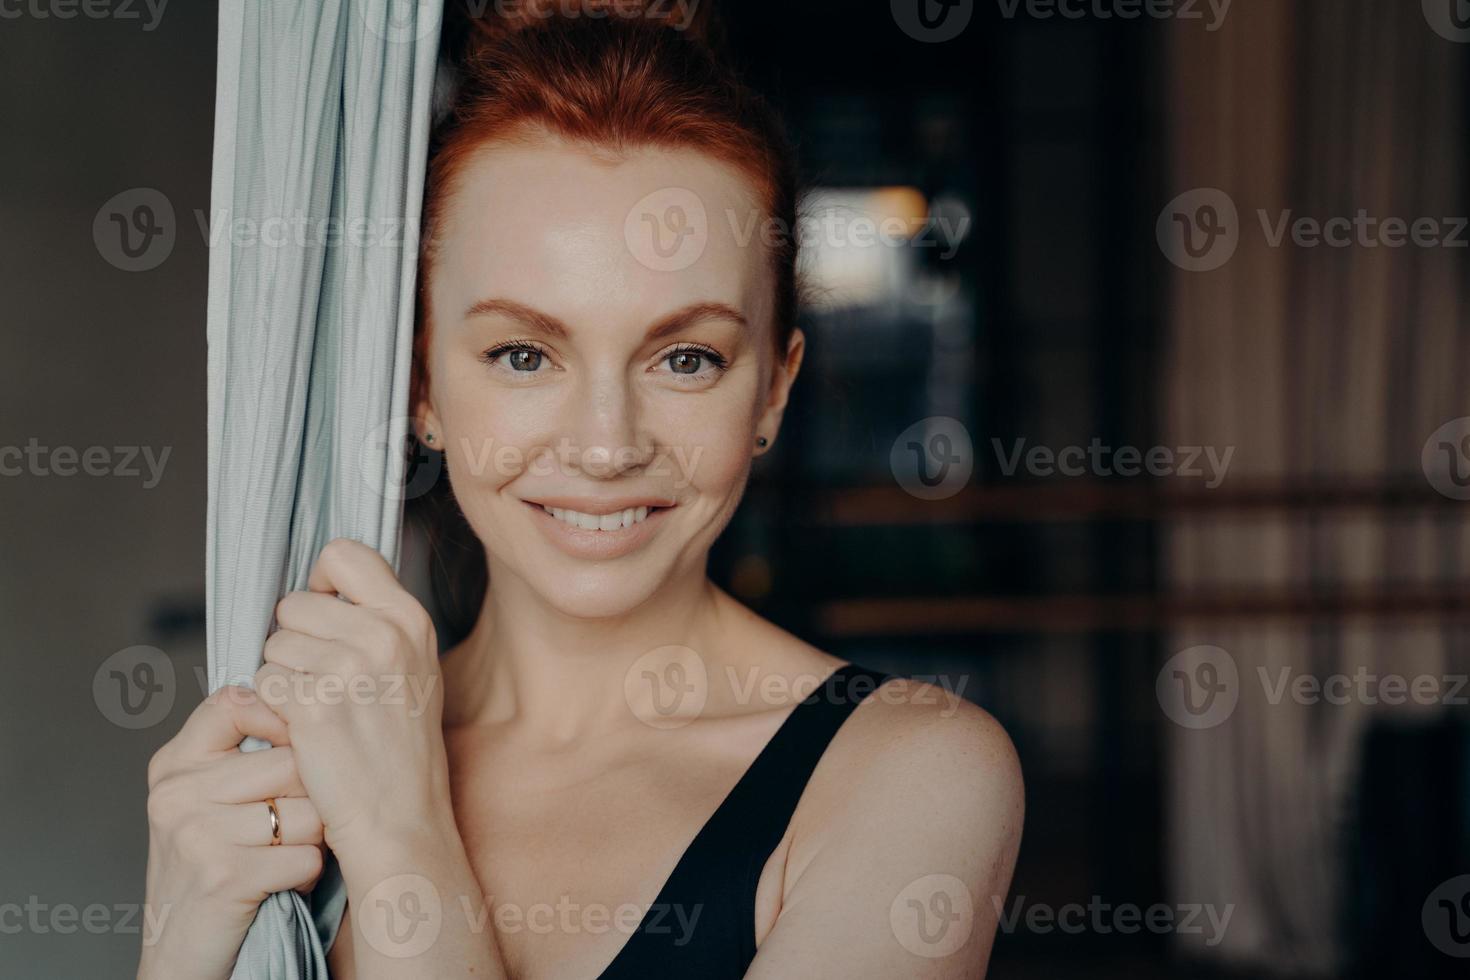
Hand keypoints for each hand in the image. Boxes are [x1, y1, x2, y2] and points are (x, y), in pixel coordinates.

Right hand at [139, 687, 324, 979]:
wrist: (178, 950)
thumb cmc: (208, 870)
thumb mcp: (205, 801)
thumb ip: (240, 753)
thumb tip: (308, 706)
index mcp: (175, 764)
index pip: (235, 702)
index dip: (283, 718)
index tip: (297, 747)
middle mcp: (178, 792)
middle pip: (291, 761)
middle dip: (313, 796)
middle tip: (298, 823)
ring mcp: (198, 833)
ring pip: (308, 811)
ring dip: (313, 840)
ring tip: (286, 854)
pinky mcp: (225, 876)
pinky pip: (306, 856)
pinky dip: (308, 875)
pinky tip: (284, 882)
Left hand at [254, 537, 450, 863]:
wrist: (401, 818)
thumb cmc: (401, 749)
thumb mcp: (412, 668)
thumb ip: (377, 622)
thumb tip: (322, 587)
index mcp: (409, 619)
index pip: (343, 555)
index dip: (320, 582)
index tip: (323, 613)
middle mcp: (382, 635)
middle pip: (295, 603)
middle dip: (295, 639)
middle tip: (322, 681)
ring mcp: (348, 669)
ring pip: (274, 644)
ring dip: (282, 676)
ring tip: (319, 710)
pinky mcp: (313, 706)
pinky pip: (263, 682)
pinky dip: (272, 708)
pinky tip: (303, 731)